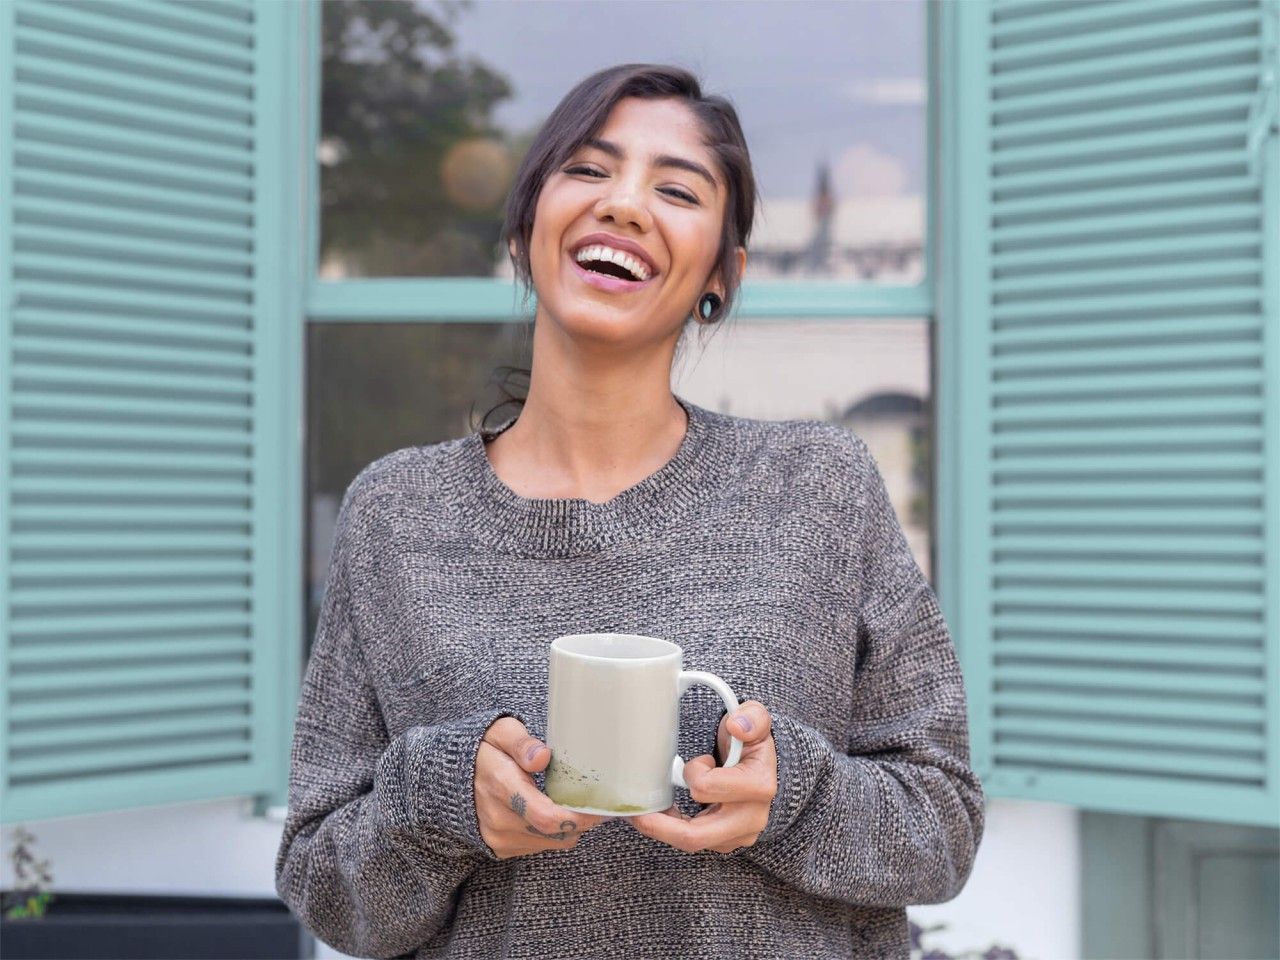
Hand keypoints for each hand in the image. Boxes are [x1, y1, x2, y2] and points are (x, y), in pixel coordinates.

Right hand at [475, 716, 612, 859]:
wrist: (448, 777)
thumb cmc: (482, 749)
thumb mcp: (501, 731)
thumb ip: (521, 743)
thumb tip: (542, 757)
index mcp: (501, 786)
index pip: (547, 816)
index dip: (580, 817)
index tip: (602, 807)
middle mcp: (498, 819)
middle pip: (556, 832)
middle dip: (583, 820)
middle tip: (598, 800)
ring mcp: (498, 837)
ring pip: (552, 842)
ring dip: (569, 826)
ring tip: (573, 801)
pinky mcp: (501, 848)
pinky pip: (540, 846)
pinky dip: (553, 832)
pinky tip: (552, 810)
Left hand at [624, 700, 776, 854]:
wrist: (757, 764)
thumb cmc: (749, 741)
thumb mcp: (755, 719)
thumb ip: (752, 717)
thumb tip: (738, 726)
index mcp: (758, 786)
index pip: (707, 788)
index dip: (693, 772)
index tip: (698, 760)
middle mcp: (752, 818)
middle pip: (696, 835)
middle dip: (660, 826)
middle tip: (635, 813)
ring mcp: (738, 835)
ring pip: (691, 843)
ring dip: (663, 829)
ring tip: (644, 813)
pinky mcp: (725, 842)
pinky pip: (693, 843)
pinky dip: (671, 831)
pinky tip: (661, 816)